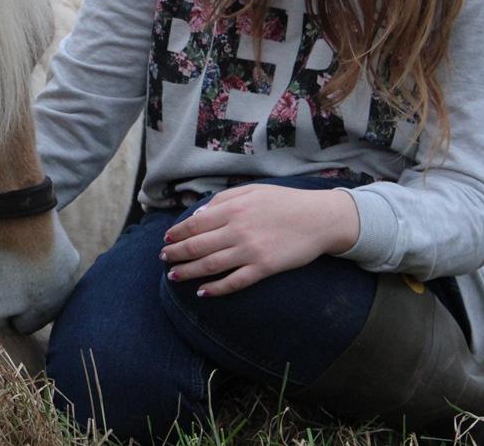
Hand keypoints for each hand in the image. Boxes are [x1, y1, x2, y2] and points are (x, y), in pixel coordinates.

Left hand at [160, 184, 359, 297]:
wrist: (319, 218)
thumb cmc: (284, 201)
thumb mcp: (251, 190)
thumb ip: (222, 200)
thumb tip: (198, 215)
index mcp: (232, 209)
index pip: (195, 224)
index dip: (177, 233)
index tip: (166, 239)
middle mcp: (237, 230)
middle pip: (196, 246)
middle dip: (175, 254)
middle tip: (163, 258)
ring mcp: (250, 251)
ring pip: (209, 266)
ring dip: (187, 272)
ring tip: (173, 276)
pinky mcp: (264, 268)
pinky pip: (234, 281)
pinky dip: (216, 288)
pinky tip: (202, 292)